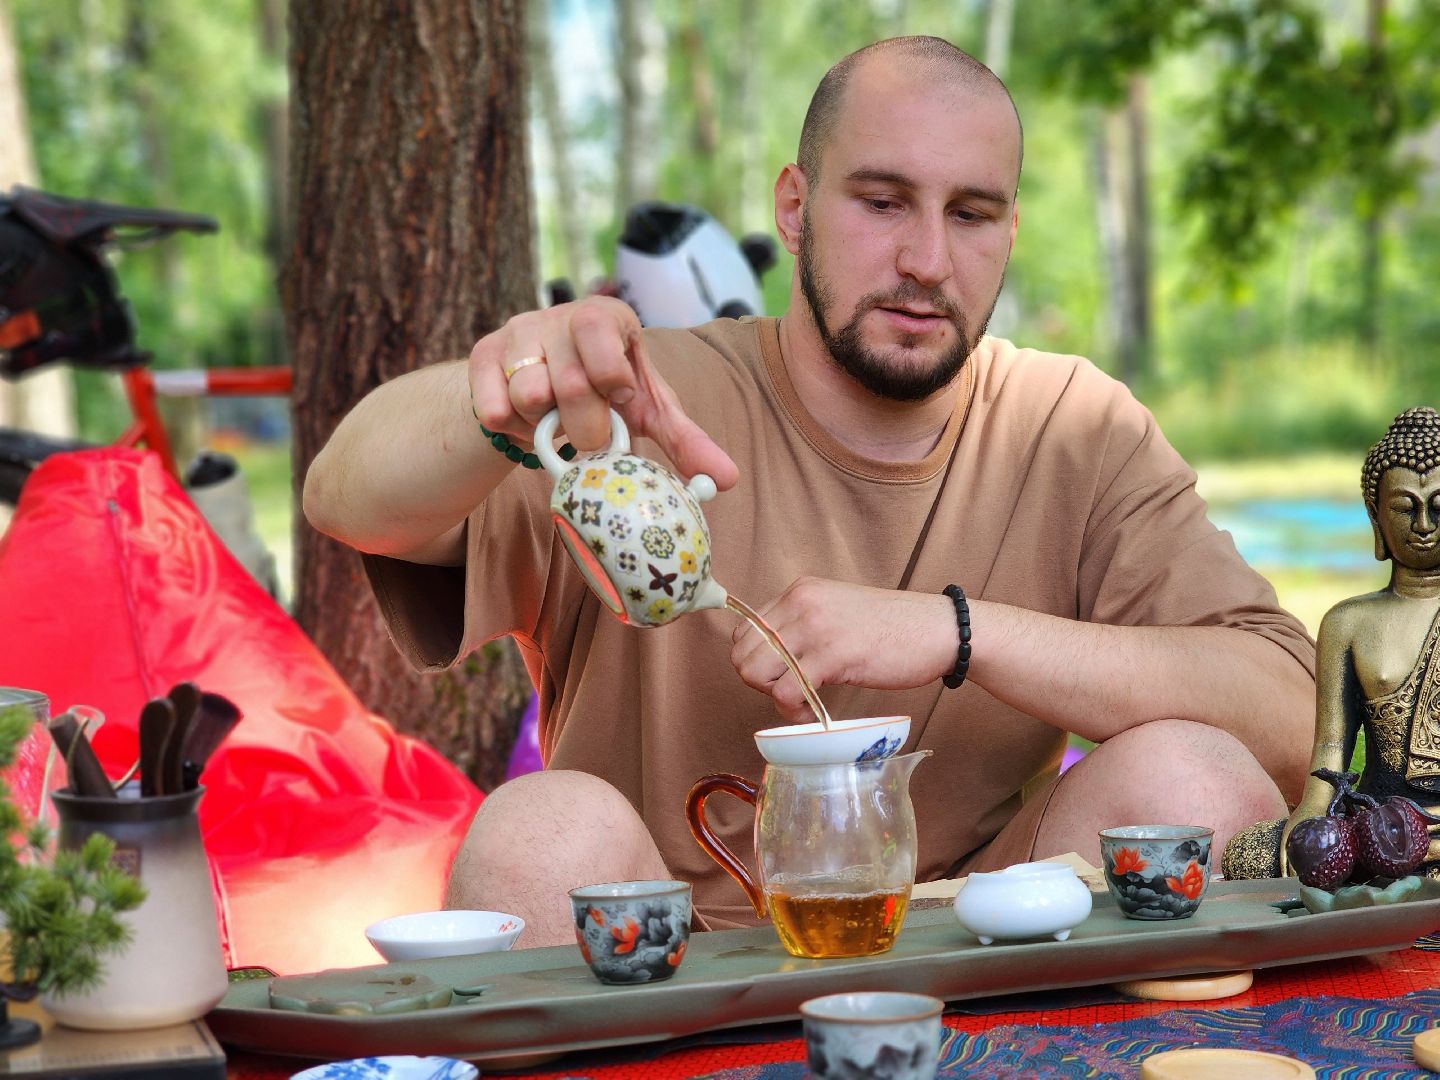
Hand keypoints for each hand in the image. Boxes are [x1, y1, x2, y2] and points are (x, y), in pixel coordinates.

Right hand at [468, 296, 737, 488]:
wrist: (543, 379)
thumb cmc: (607, 391)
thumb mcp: (647, 409)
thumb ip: (685, 439)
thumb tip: (727, 479)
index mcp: (606, 317)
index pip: (604, 342)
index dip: (613, 384)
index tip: (619, 401)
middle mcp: (557, 316)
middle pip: (568, 383)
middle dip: (585, 427)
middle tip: (590, 435)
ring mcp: (517, 332)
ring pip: (528, 396)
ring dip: (546, 426)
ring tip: (556, 421)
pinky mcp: (482, 354)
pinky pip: (493, 408)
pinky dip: (512, 429)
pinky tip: (526, 421)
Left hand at [730, 577, 956, 722]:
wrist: (940, 629)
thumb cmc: (894, 629)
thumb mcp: (838, 613)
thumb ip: (805, 626)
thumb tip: (772, 659)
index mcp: (800, 591)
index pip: (744, 630)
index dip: (756, 662)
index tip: (782, 677)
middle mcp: (801, 602)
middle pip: (742, 653)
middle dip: (760, 684)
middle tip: (791, 695)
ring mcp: (814, 626)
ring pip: (756, 672)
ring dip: (775, 700)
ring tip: (803, 707)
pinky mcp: (832, 654)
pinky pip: (787, 692)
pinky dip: (794, 713)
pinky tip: (814, 715)